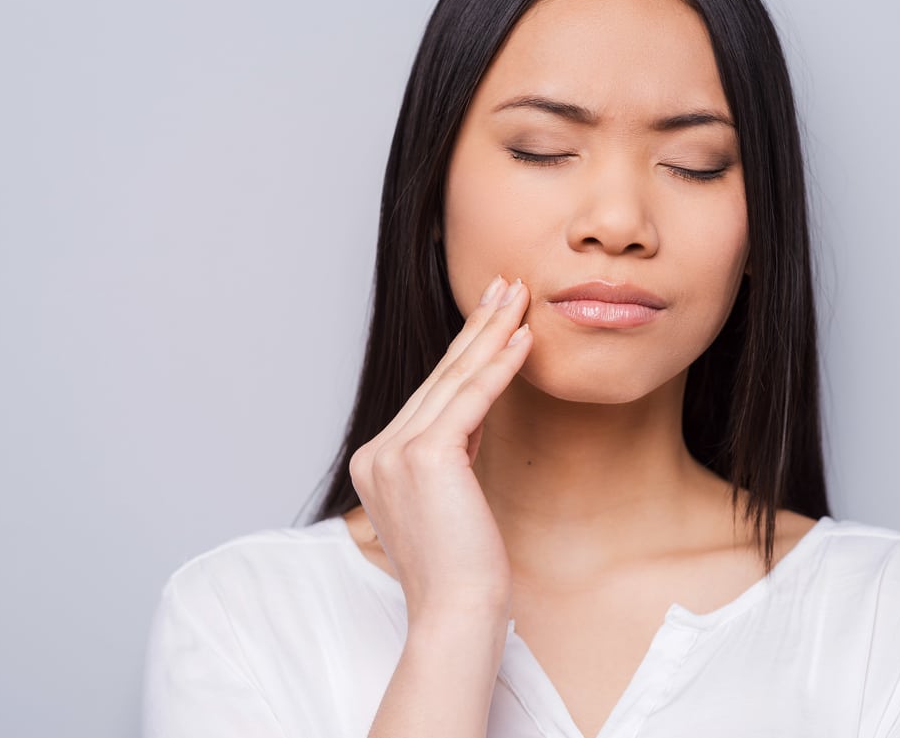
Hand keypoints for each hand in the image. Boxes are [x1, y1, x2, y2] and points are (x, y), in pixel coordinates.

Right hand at [349, 275, 531, 625]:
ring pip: (453, 380)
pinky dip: (499, 365)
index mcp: (375, 462)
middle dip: (477, 326)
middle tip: (505, 285)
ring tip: (519, 296)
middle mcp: (377, 451)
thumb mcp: (446, 499)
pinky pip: (470, 399)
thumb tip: (473, 416)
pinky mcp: (426, 456)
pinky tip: (523, 338)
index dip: (462, 351)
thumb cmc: (460, 570)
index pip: (429, 394)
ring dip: (491, 332)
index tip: (489, 314)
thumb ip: (449, 454)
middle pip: (438, 377)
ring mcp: (394, 452)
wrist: (457, 615)